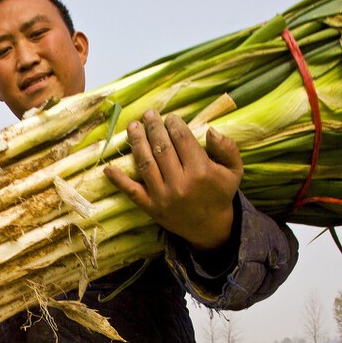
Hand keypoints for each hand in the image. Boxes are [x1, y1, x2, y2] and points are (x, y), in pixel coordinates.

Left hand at [105, 110, 242, 251]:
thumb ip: (227, 149)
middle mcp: (180, 183)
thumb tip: (211, 130)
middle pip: (162, 148)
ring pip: (146, 163)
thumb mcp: (234, 171)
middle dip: (154, 128)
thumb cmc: (219, 193)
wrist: (209, 227)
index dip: (174, 124)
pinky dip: (118, 180)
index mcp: (201, 172)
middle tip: (148, 115)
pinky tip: (107, 168)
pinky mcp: (151, 207)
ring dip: (137, 143)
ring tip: (133, 127)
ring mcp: (163, 196)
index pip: (182, 140)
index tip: (169, 117)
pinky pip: (132, 192)